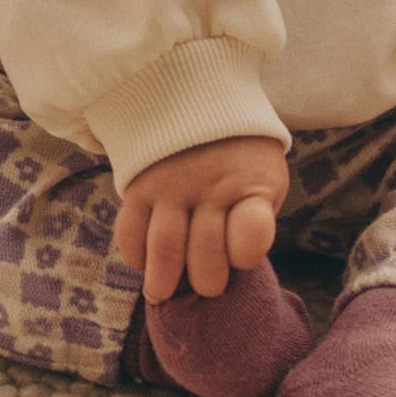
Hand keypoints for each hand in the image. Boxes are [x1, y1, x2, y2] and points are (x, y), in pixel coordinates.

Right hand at [113, 134, 288, 304]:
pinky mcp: (140, 185)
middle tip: (205, 288)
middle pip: (205, 250)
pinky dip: (134, 253)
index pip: (251, 230)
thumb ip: (255, 219)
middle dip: (206, 281)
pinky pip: (130, 228)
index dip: (246, 251)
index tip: (242, 260)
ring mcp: (171, 185)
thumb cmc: (241, 161)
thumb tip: (231, 266)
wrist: (199, 102)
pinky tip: (143, 261)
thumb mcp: (265, 179)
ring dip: (162, 279)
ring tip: (161, 294)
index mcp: (250, 184)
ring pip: (164, 245)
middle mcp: (209, 185)